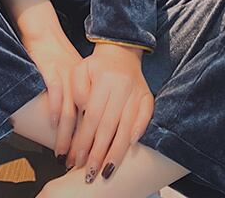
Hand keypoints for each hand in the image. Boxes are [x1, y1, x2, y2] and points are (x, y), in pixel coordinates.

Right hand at [20, 28, 85, 159]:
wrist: (44, 31)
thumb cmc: (57, 55)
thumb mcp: (75, 75)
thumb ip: (81, 94)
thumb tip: (83, 124)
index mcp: (89, 84)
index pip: (97, 116)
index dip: (95, 139)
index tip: (91, 158)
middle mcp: (80, 82)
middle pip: (85, 118)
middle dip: (81, 144)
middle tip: (77, 163)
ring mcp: (65, 76)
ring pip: (70, 111)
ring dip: (67, 135)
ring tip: (63, 153)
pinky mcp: (50, 69)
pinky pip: (56, 92)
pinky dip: (55, 109)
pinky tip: (53, 124)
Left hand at [66, 43, 154, 182]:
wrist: (120, 51)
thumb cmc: (96, 66)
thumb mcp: (80, 70)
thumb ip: (77, 89)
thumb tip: (83, 110)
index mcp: (104, 80)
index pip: (92, 116)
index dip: (84, 139)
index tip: (76, 158)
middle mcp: (122, 87)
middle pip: (109, 126)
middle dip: (98, 153)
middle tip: (90, 173)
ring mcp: (137, 92)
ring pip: (127, 127)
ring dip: (117, 152)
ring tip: (107, 170)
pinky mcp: (148, 96)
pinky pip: (146, 116)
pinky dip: (139, 131)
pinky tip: (131, 146)